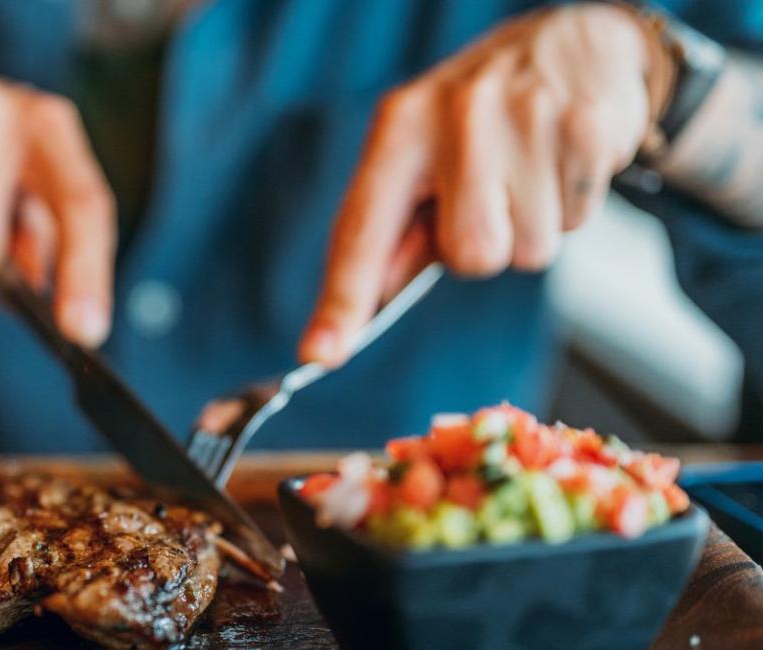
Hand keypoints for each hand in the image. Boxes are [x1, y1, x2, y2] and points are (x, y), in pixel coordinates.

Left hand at [299, 3, 667, 365]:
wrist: (572, 41)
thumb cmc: (483, 119)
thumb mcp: (424, 159)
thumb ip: (395, 235)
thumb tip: (362, 310)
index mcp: (400, 126)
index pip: (363, 229)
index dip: (342, 299)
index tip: (319, 353)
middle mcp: (456, 115)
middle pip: (470, 256)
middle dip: (485, 245)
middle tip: (491, 196)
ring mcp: (524, 117)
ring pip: (527, 250)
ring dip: (532, 227)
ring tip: (530, 173)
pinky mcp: (585, 126)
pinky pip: (575, 223)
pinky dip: (572, 206)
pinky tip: (562, 162)